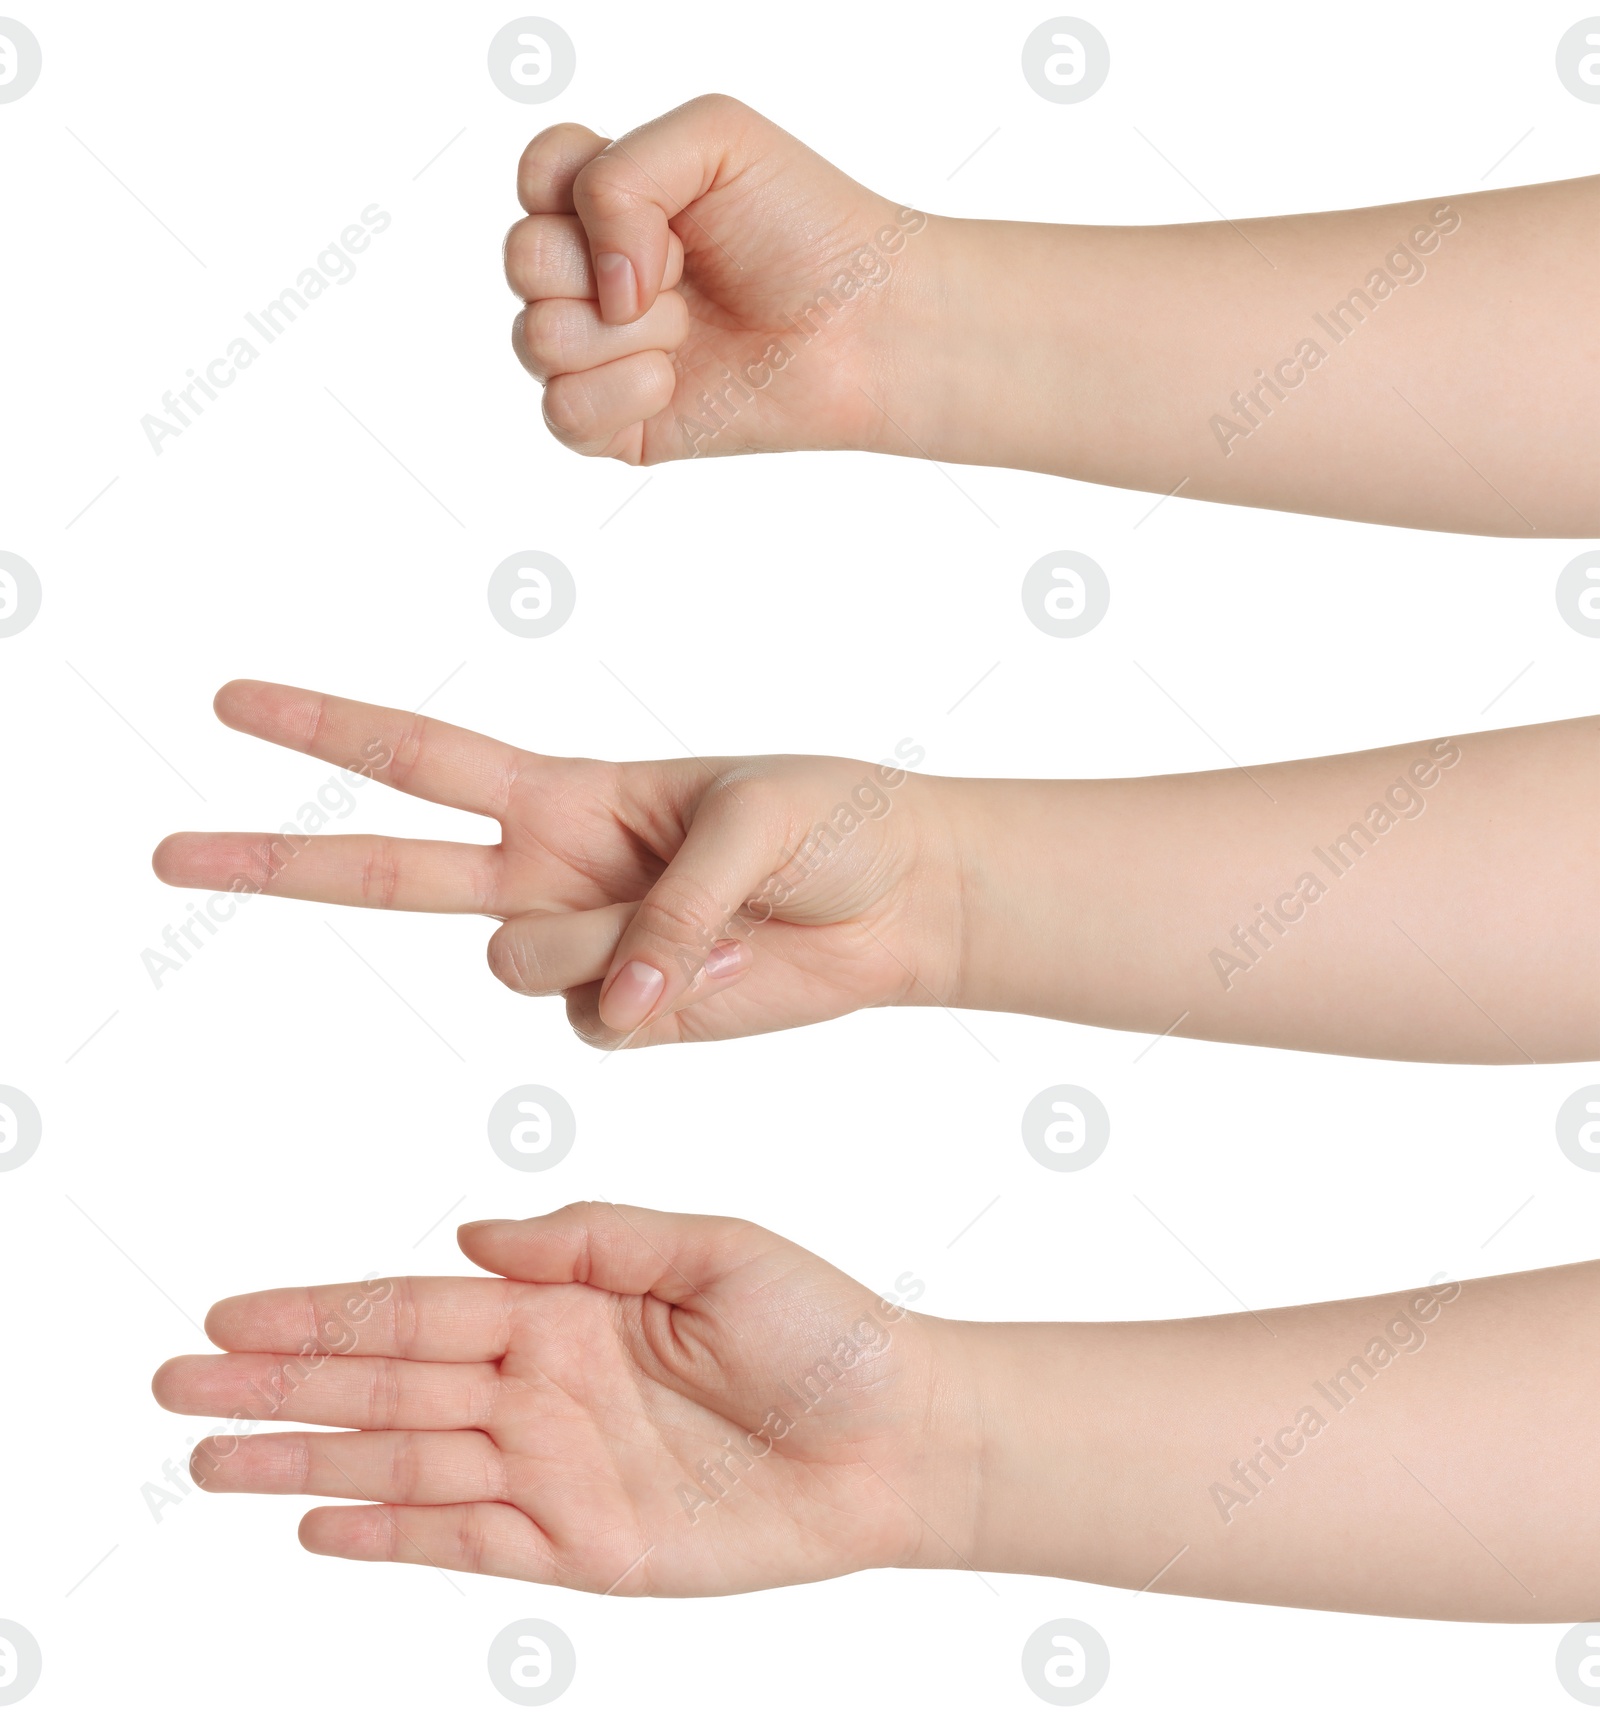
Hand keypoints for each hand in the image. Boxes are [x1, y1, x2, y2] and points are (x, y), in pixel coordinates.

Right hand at [151, 1205, 964, 1593]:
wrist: (897, 1438)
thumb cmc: (820, 1331)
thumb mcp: (714, 1249)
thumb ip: (590, 1238)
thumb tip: (472, 1231)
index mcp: (566, 1307)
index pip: (417, 1304)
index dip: (321, 1310)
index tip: (231, 1311)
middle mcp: (542, 1385)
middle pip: (383, 1382)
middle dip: (278, 1384)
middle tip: (172, 1385)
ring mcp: (555, 1470)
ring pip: (402, 1464)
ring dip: (304, 1459)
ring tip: (208, 1461)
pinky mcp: (584, 1549)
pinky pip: (466, 1545)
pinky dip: (388, 1536)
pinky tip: (317, 1521)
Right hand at [152, 681, 958, 1047]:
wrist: (896, 901)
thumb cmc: (829, 823)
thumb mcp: (752, 820)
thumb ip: (668, 903)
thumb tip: (614, 1004)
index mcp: (569, 794)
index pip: (422, 759)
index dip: (326, 730)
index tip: (231, 704)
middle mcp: (554, 874)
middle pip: (387, 873)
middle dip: (276, 860)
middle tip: (164, 852)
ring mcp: (586, 951)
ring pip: (526, 971)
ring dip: (612, 944)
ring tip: (713, 915)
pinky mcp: (630, 1017)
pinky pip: (599, 1026)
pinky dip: (660, 1000)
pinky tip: (721, 968)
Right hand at [504, 94, 931, 463]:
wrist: (863, 326)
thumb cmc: (805, 229)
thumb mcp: (716, 139)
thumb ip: (620, 172)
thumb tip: (603, 286)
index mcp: (607, 204)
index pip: (534, 178)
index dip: (582, 189)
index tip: (668, 207)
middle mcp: (593, 278)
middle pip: (523, 261)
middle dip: (609, 263)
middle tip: (690, 273)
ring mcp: (600, 356)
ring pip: (538, 340)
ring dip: (629, 332)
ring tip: (694, 328)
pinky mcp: (617, 427)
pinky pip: (562, 412)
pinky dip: (623, 392)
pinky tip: (676, 382)